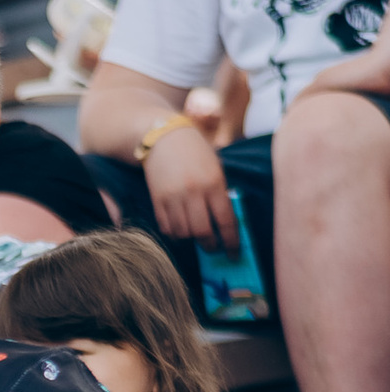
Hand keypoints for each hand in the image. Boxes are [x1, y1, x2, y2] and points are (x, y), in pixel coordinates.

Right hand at [138, 119, 235, 249]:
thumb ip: (220, 194)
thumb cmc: (196, 152)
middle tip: (213, 247)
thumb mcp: (215, 169)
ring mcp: (174, 197)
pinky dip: (174, 233)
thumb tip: (224, 223)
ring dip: (191, 239)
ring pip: (183, 233)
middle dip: (210, 245)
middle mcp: (194, 192)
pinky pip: (167, 227)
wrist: (164, 137)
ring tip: (195, 235)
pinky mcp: (158, 200)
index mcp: (213, 183)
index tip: (234, 254)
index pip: (226, 220)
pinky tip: (180, 229)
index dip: (231, 241)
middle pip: (203, 232)